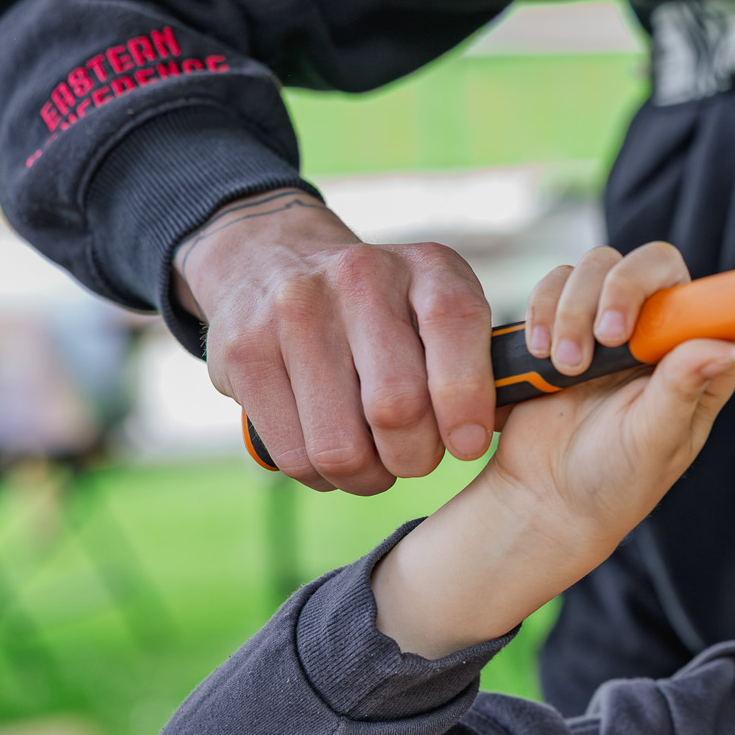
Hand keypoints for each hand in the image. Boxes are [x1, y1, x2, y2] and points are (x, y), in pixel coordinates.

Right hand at [174, 188, 495, 493]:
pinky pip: (294, 454)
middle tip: (415, 457)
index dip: (467, 402)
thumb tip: (491, 431)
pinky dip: (321, 475)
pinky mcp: (243, 353)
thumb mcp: (439, 304)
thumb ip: (479, 360)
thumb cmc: (384, 307)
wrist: (270, 257)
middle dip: (415, 456)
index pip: (456, 326)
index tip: (467, 444)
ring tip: (374, 463)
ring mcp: (293, 312)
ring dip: (367, 477)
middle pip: (396, 407)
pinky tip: (331, 454)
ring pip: (341, 446)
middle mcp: (358, 278)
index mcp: (426, 268)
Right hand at [371, 219, 734, 657]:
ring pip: (601, 265)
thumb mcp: (653, 443)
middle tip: (607, 337)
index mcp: (702, 364)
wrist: (544, 497)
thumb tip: (724, 346)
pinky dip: (546, 307)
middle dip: (625, 289)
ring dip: (576, 308)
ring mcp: (613, 326)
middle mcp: (663, 336)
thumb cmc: (614, 480)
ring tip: (567, 366)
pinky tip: (544, 352)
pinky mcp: (566, 322)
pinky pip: (558, 282)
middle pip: (657, 266)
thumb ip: (680, 392)